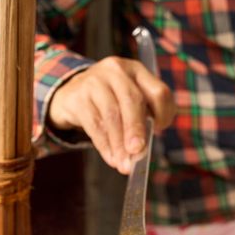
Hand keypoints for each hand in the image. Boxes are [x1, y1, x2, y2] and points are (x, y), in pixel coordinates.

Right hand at [48, 56, 175, 173]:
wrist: (71, 93)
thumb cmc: (109, 100)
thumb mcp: (128, 100)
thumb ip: (141, 118)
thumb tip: (141, 150)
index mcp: (136, 70)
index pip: (158, 91)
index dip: (163, 113)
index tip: (159, 129)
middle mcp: (116, 70)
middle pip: (132, 100)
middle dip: (136, 129)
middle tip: (138, 152)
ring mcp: (94, 81)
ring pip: (111, 114)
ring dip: (119, 143)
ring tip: (124, 164)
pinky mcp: (77, 97)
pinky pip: (94, 125)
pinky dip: (105, 145)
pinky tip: (111, 159)